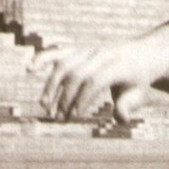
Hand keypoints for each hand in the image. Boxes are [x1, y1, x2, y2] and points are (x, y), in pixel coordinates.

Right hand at [31, 40, 151, 122]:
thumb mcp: (139, 93)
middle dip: (65, 97)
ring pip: (64, 65)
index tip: (74, 117)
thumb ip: (129, 105)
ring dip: (51, 86)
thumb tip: (121, 119)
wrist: (139, 54)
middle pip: (76, 75)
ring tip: (45, 106)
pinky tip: (28, 68)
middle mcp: (100, 55)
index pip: (94, 82)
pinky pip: (58, 52)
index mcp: (117, 66)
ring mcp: (87, 50)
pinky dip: (42, 58)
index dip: (82, 99)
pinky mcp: (78, 49)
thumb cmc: (137, 80)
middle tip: (59, 118)